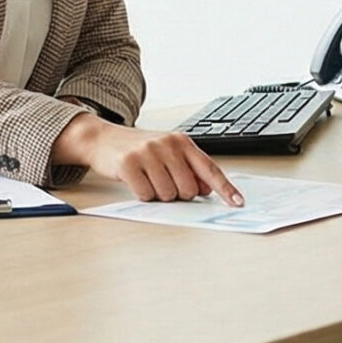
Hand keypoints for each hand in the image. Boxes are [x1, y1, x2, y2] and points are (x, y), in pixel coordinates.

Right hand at [55, 115, 242, 204]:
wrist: (104, 139)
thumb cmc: (139, 149)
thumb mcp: (168, 153)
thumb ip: (189, 169)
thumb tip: (206, 190)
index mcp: (182, 142)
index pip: (209, 168)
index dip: (225, 188)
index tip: (238, 202)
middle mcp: (167, 144)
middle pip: (188, 189)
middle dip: (177, 193)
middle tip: (162, 181)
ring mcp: (147, 152)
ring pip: (167, 194)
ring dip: (158, 194)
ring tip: (147, 178)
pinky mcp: (128, 163)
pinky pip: (145, 194)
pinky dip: (142, 194)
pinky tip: (135, 180)